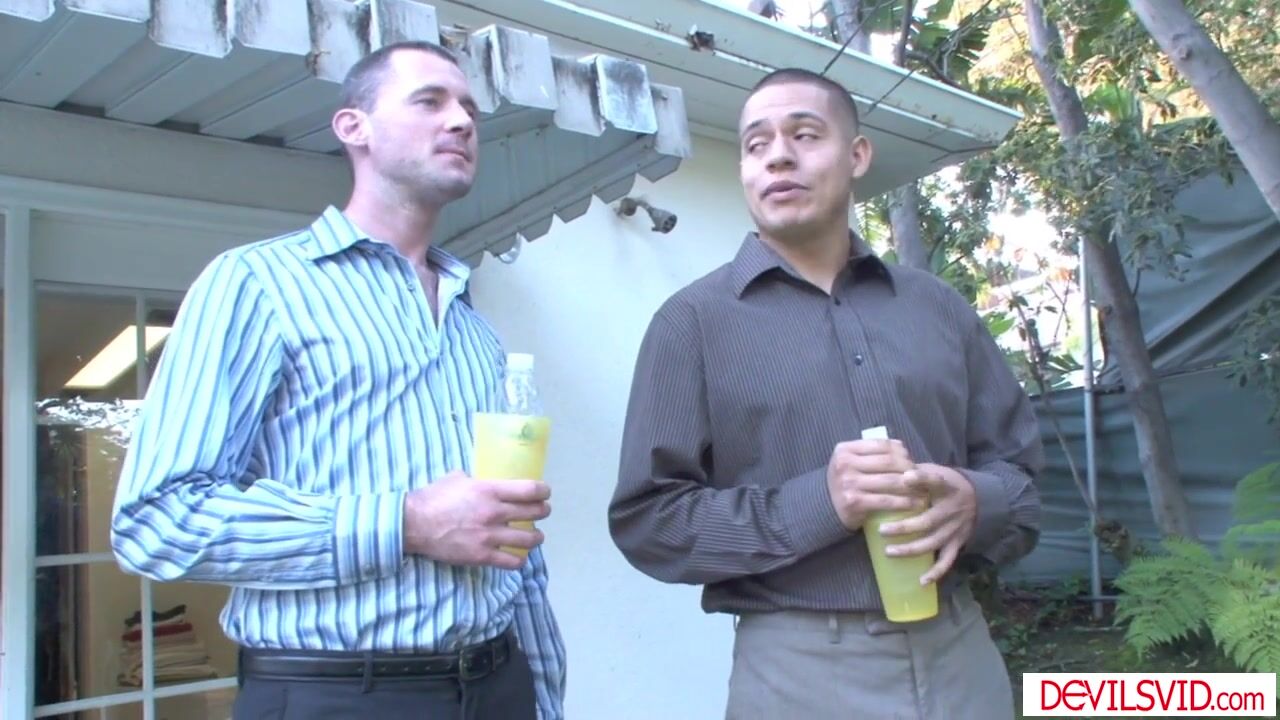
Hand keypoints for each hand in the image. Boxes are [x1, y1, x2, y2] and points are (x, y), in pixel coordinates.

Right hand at [402, 471, 551, 570]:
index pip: (530, 490)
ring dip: (536, 537)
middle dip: (543, 511)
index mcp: (490, 491)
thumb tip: (482, 479)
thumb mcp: (456, 478)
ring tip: (535, 536)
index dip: (543, 491)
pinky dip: (519, 559)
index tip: (545, 493)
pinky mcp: (482, 556)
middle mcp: (494, 513)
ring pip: (529, 540)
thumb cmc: (433, 497)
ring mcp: (489, 536)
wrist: (414, 524)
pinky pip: (511, 562)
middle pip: (534, 513)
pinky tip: (518, 556)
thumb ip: (475, 479)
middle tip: (542, 512)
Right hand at [826, 439, 927, 531]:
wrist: (825, 507)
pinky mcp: (854, 502)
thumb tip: (903, 449)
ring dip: (912, 487)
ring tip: (924, 491)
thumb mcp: (851, 461)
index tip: (912, 462)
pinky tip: (916, 505)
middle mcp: (845, 464)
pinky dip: (904, 503)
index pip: (881, 445)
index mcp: (845, 449)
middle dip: (910, 469)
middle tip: (922, 478)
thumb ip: (871, 453)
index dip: (902, 452)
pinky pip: (886, 500)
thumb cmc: (845, 481)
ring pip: (890, 481)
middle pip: (888, 462)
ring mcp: (849, 483)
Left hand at [877, 463, 975, 584]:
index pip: (935, 480)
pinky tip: (921, 581)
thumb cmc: (946, 483)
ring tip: (889, 552)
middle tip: (882, 530)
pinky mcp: (958, 542)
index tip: (906, 477)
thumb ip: (915, 471)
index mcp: (946, 487)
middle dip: (904, 527)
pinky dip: (936, 572)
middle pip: (927, 521)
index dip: (922, 479)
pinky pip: (947, 560)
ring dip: (911, 549)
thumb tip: (889, 469)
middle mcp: (952, 509)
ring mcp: (955, 529)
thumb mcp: (935, 471)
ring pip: (932, 542)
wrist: (979, 497)